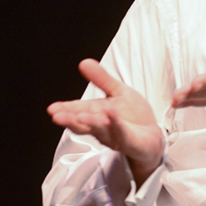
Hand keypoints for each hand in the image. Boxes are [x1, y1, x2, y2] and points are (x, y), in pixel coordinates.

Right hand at [48, 59, 164, 183]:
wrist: (153, 136)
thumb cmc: (133, 115)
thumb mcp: (118, 92)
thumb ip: (102, 79)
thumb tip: (84, 62)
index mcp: (97, 114)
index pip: (78, 112)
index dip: (66, 110)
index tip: (52, 109)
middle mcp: (102, 128)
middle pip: (84, 124)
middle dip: (70, 120)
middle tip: (57, 116)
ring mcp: (115, 137)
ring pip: (101, 130)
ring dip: (91, 122)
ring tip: (81, 115)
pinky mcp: (131, 143)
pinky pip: (122, 135)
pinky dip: (116, 126)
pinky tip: (111, 117)